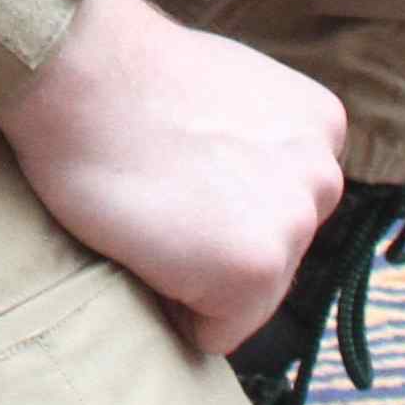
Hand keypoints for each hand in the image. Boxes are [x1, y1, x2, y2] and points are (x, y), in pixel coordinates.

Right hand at [0, 0, 348, 352]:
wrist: (81, 71)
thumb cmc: (123, 76)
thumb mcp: (225, 90)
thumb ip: (253, 140)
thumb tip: (234, 185)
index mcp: (319, 126)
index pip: (282, 206)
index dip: (220, 203)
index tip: (180, 172)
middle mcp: (323, 177)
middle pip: (272, 256)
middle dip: (216, 243)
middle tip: (160, 194)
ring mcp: (293, 226)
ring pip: (246, 298)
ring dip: (196, 275)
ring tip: (151, 214)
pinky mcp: (254, 271)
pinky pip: (214, 333)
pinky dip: (173, 309)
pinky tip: (145, 245)